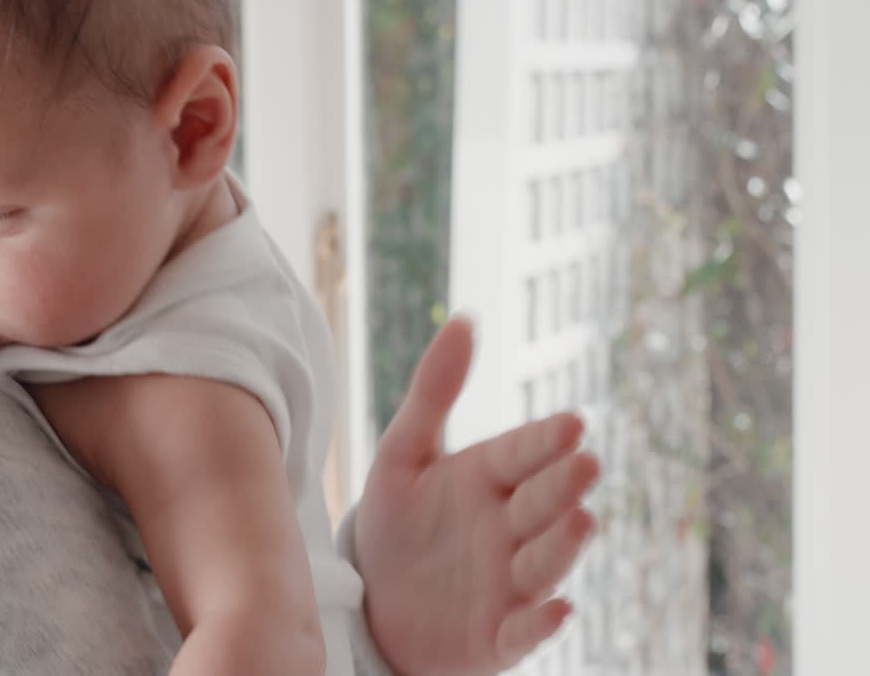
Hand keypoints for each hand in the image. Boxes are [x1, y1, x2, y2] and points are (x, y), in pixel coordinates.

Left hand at [355, 318, 599, 675]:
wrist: (370, 602)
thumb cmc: (394, 524)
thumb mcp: (403, 454)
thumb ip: (433, 392)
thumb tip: (465, 318)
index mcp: (488, 480)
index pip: (520, 455)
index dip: (542, 442)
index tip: (570, 422)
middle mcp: (508, 529)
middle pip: (540, 504)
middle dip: (561, 485)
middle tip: (583, 464)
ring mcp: (508, 583)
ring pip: (543, 561)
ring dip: (563, 545)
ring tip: (580, 520)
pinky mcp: (498, 636)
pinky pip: (524, 631)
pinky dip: (542, 623)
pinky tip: (559, 608)